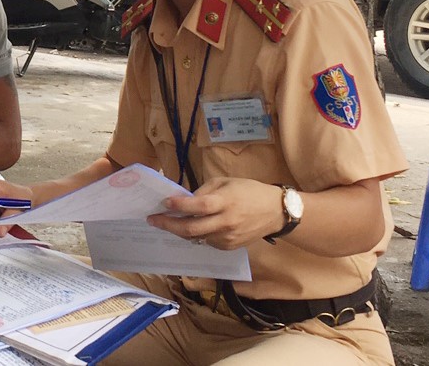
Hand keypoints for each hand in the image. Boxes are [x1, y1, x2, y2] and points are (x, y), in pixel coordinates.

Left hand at [147, 177, 283, 249]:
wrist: (275, 212)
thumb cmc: (248, 191)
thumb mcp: (225, 182)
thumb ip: (203, 191)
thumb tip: (182, 200)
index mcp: (225, 202)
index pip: (198, 206)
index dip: (179, 206)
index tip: (163, 203)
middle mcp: (225, 222)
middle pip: (191, 229)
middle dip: (168, 225)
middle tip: (153, 220)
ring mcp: (227, 237)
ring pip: (195, 237)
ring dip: (179, 230)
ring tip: (167, 222)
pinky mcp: (229, 247)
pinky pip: (206, 241)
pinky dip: (195, 234)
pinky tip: (191, 226)